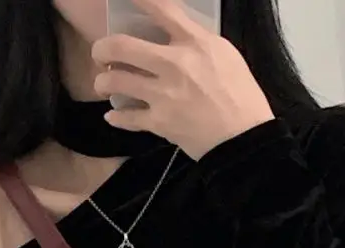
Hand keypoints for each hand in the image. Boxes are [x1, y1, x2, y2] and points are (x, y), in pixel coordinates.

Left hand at [92, 0, 274, 159]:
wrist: (244, 138)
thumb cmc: (241, 95)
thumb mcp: (225, 54)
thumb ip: (196, 41)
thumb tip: (174, 33)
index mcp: (194, 42)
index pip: (160, 8)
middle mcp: (173, 64)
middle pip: (121, 46)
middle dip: (102, 49)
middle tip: (101, 54)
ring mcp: (163, 94)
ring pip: (116, 82)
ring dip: (103, 82)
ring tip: (104, 84)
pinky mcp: (160, 123)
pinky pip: (127, 118)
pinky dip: (116, 117)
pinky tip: (113, 115)